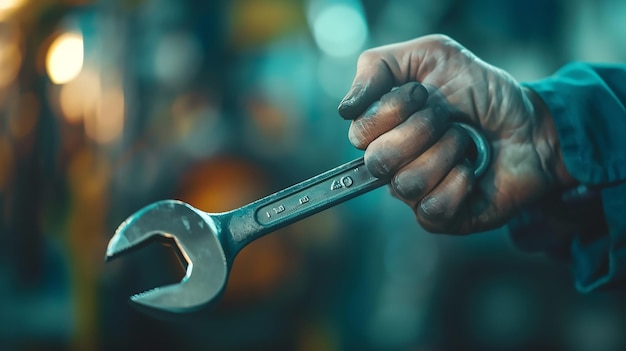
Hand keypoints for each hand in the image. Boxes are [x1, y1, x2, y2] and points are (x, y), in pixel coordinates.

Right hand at [338, 34, 574, 233]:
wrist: (531, 124)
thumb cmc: (483, 92)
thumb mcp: (433, 55)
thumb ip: (379, 66)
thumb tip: (345, 109)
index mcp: (384, 128)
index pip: (359, 132)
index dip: (393, 109)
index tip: (424, 94)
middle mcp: (393, 162)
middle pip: (378, 160)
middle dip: (422, 130)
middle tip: (447, 119)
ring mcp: (415, 193)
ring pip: (405, 185)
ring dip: (446, 154)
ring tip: (464, 143)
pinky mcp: (440, 217)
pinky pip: (432, 209)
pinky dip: (459, 184)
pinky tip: (471, 171)